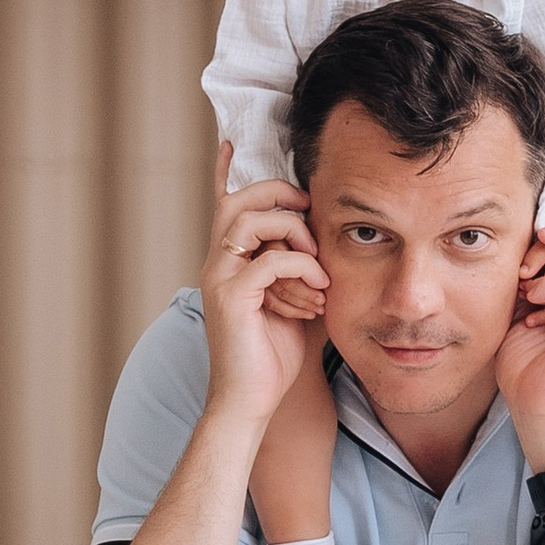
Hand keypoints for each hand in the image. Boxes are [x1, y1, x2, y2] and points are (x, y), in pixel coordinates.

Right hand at [199, 141, 328, 435]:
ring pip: (253, 222)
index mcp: (230, 260)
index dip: (226, 172)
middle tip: (310, 210)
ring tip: (319, 268)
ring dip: (295, 235)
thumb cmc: (276, 353)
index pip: (224, 205)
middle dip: (279, 195)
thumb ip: (303, 264)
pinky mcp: (230, 297)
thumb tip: (326, 237)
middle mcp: (218, 262)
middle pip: (239, 200)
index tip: (230, 142)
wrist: (253, 402)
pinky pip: (270, 261)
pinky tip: (317, 295)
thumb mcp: (297, 298)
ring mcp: (220, 277)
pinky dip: (302, 270)